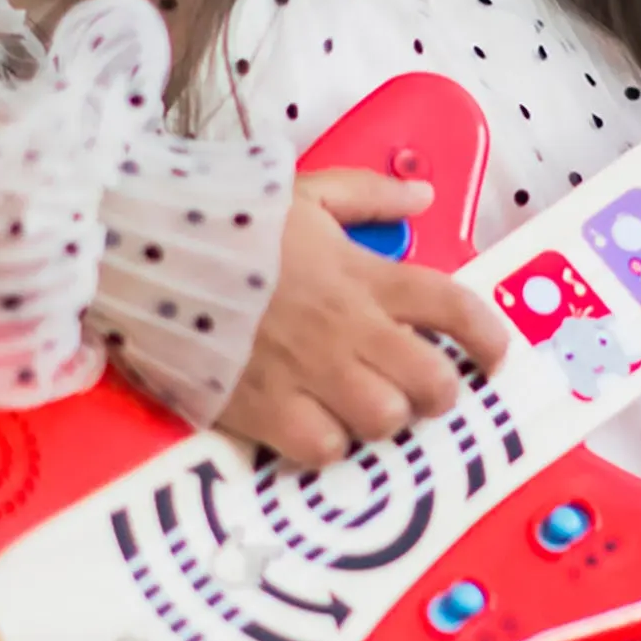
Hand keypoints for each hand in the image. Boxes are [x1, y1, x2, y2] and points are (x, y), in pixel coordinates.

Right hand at [217, 170, 509, 467]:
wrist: (143, 251)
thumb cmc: (225, 220)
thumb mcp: (305, 192)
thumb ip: (369, 195)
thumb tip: (422, 196)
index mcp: (364, 274)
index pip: (454, 307)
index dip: (488, 337)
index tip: (496, 353)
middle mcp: (349, 328)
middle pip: (434, 383)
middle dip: (440, 391)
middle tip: (423, 388)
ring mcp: (308, 372)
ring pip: (385, 421)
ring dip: (383, 419)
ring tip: (364, 406)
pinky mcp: (263, 408)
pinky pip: (322, 447)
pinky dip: (326, 444)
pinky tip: (314, 425)